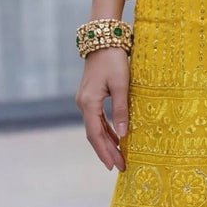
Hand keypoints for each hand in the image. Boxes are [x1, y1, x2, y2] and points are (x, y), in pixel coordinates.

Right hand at [76, 47, 130, 171]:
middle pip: (94, 134)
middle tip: (120, 167)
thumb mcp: (122, 85)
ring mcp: (85, 100)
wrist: (103, 39)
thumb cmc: (114, 60)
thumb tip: (123, 134)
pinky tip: (116, 138)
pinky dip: (106, 130)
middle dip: (107, 151)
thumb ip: (121, 110)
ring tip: (119, 157)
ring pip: (95, 127)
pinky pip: (96, 119)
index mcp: (89, 103)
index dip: (104, 151)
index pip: (95, 134)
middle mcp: (83, 103)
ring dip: (107, 142)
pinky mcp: (90, 96)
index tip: (114, 165)